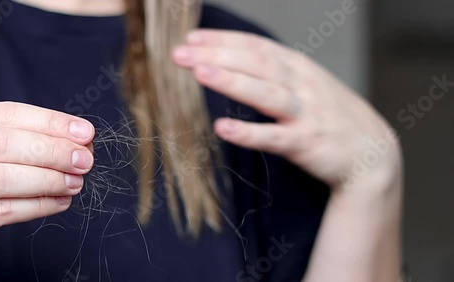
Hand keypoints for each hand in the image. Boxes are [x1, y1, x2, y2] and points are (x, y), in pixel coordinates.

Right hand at [0, 102, 93, 274]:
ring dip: (47, 180)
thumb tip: (79, 141)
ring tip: (75, 183)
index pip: (4, 115)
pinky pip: (0, 212)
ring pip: (0, 178)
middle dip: (52, 150)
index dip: (49, 122)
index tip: (85, 132)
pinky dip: (37, 206)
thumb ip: (27, 144)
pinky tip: (59, 202)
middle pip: (0, 143)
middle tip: (84, 160)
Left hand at [173, 29, 401, 192]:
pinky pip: (274, 137)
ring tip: (199, 72)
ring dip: (232, 81)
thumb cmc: (332, 116)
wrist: (371, 153)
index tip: (192, 38)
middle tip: (180, 53)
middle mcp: (303, 85)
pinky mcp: (307, 144)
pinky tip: (222, 128)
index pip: (257, 46)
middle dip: (218, 54)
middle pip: (257, 63)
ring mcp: (307, 114)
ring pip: (266, 93)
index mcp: (300, 68)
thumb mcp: (309, 84)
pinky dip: (248, 132)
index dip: (224, 40)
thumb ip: (278, 72)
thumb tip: (238, 60)